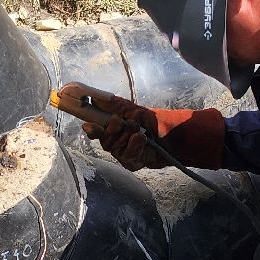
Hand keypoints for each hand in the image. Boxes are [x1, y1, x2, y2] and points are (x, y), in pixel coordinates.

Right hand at [74, 88, 224, 171]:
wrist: (174, 137)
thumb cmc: (152, 122)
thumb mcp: (132, 109)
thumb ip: (112, 104)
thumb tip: (92, 96)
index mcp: (111, 126)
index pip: (93, 126)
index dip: (87, 123)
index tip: (85, 121)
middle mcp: (113, 141)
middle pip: (103, 138)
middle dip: (114, 128)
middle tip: (125, 122)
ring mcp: (121, 153)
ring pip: (115, 147)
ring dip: (128, 137)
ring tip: (140, 132)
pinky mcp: (131, 163)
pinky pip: (127, 156)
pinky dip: (135, 146)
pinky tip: (142, 141)